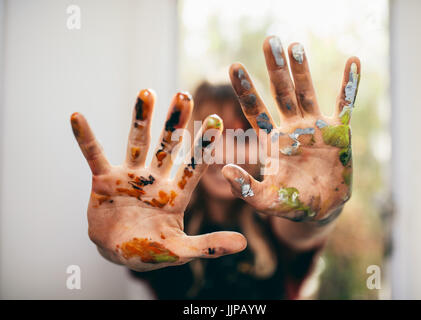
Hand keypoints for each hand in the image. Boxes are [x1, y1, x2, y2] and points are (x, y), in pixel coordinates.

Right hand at [71, 90, 245, 270]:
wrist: (116, 251)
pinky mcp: (105, 179)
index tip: (216, 120)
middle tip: (185, 95)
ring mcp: (131, 176)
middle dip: (176, 123)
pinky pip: (94, 155)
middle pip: (168, 146)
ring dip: (141, 118)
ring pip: (137, 142)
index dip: (204, 145)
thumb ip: (209, 246)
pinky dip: (85, 139)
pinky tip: (77, 118)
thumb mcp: (179, 251)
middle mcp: (156, 179)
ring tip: (147, 92)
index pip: (194, 166)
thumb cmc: (151, 250)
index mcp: (176, 194)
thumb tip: (244, 243)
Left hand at [223, 36, 359, 222]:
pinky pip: (346, 104)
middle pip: (281, 93)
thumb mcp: (266, 200)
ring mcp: (315, 127)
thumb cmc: (290, 204)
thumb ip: (245, 188)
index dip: (246, 89)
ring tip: (296, 44)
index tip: (234, 66)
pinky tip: (353, 61)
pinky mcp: (339, 132)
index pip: (255, 110)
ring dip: (303, 70)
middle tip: (269, 40)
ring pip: (307, 92)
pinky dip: (349, 84)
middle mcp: (291, 127)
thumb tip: (224, 171)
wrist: (321, 208)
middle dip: (275, 68)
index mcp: (271, 140)